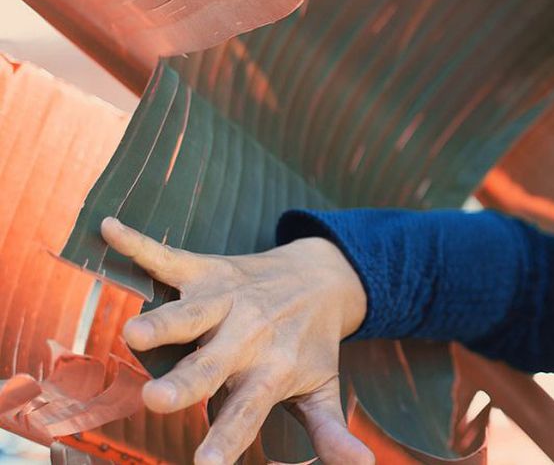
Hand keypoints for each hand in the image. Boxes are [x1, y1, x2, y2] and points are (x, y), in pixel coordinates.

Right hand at [99, 216, 373, 464]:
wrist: (324, 276)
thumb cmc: (311, 343)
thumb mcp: (322, 387)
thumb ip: (330, 430)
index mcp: (271, 370)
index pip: (247, 411)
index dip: (226, 438)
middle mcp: (247, 335)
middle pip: (210, 364)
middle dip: (184, 382)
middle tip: (157, 399)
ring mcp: (225, 301)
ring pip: (188, 314)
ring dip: (163, 322)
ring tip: (133, 333)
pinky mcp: (207, 269)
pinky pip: (168, 256)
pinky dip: (138, 243)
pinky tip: (109, 230)